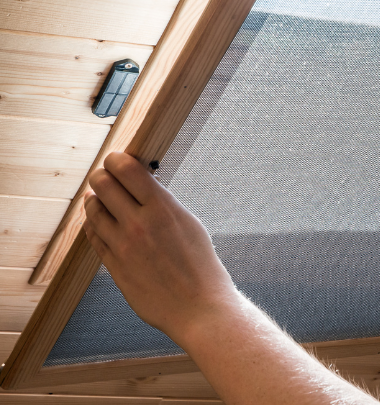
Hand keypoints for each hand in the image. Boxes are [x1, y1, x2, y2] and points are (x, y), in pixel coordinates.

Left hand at [83, 152, 238, 343]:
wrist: (198, 306)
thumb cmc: (201, 265)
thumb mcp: (189, 223)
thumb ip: (162, 202)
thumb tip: (142, 183)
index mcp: (162, 208)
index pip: (125, 168)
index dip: (116, 158)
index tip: (118, 159)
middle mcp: (138, 224)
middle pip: (102, 184)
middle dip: (102, 176)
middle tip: (108, 177)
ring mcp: (122, 246)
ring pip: (92, 209)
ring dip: (95, 200)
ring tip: (103, 199)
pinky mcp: (113, 266)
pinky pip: (93, 236)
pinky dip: (94, 224)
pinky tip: (101, 222)